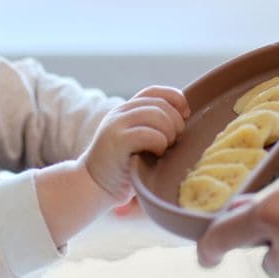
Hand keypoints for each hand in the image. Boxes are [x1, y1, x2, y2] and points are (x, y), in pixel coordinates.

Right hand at [83, 86, 189, 202]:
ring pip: (157, 116)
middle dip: (176, 122)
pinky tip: (156, 155)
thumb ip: (152, 124)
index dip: (176, 99)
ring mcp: (117, 125)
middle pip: (161, 104)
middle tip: (173, 141)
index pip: (155, 92)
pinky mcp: (117, 141)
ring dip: (169, 134)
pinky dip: (160, 144)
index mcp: (127, 109)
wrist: (93, 186)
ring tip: (164, 149)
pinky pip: (149, 134)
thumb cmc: (123, 167)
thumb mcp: (138, 139)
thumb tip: (185, 116)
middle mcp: (121, 112)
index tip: (185, 117)